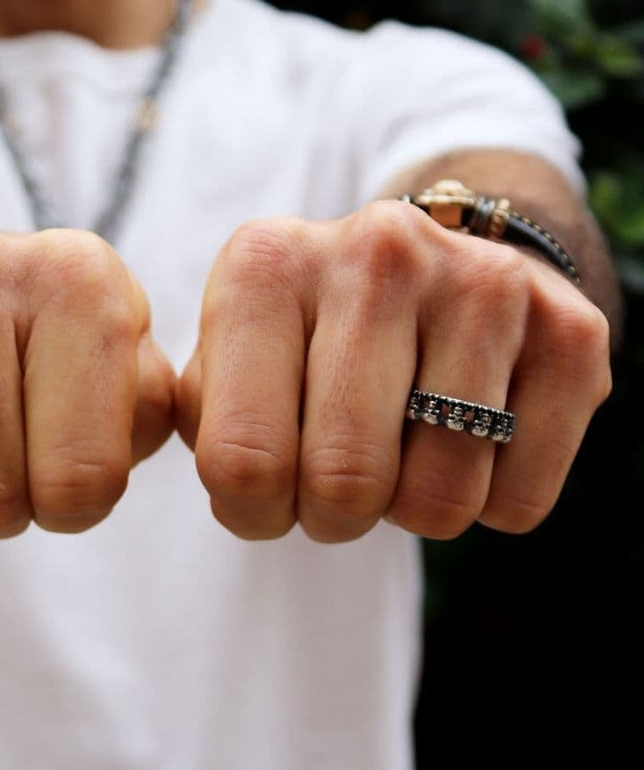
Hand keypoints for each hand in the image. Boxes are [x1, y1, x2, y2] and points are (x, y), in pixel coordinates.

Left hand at [176, 199, 611, 541]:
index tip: (265, 492)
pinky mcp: (571, 329)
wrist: (435, 270)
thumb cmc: (306, 343)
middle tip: (336, 482)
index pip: (241, 463)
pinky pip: (517, 502)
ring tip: (400, 447)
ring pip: (437, 503)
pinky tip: (472, 437)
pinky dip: (488, 502)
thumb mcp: (225, 362)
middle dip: (331, 517)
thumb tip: (234, 477)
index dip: (252, 513)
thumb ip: (197, 417)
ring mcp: (481, 282)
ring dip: (409, 509)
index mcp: (264, 265)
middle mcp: (374, 252)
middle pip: (343, 487)